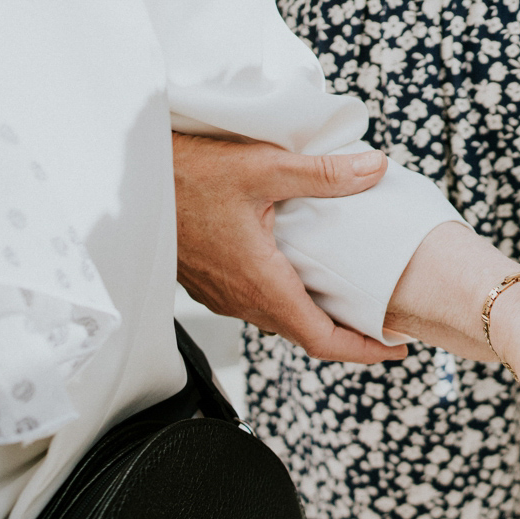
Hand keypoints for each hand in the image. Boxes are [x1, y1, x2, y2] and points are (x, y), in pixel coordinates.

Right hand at [172, 132, 405, 363]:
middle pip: (305, 336)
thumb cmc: (185, 174)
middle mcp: (240, 299)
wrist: (122, 178)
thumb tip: (374, 168)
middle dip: (350, 340)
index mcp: (261, 284)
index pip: (321, 340)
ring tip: (354, 310)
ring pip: (280, 321)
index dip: (363, 351)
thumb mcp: (261, 167)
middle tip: (387, 331)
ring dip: (318, 322)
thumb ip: (322, 173)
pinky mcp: (209, 281)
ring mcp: (221, 294)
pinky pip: (257, 305)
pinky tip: (303, 283)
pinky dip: (291, 305)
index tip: (397, 349)